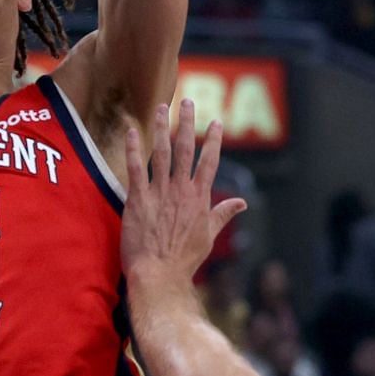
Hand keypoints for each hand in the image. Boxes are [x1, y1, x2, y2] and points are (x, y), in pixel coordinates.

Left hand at [122, 100, 247, 289]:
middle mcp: (180, 190)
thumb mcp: (209, 236)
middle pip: (185, 148)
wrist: (159, 274)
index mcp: (199, 198)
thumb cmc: (184, 259)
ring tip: (162, 107)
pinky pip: (135, 168)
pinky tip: (132, 130)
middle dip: (187, 122)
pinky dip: (134, 148)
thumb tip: (242, 203)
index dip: (213, 140)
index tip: (216, 122)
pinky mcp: (137, 199)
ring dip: (161, 127)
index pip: (209, 161)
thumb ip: (223, 214)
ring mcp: (158, 193)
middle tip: (187, 101)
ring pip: (160, 152)